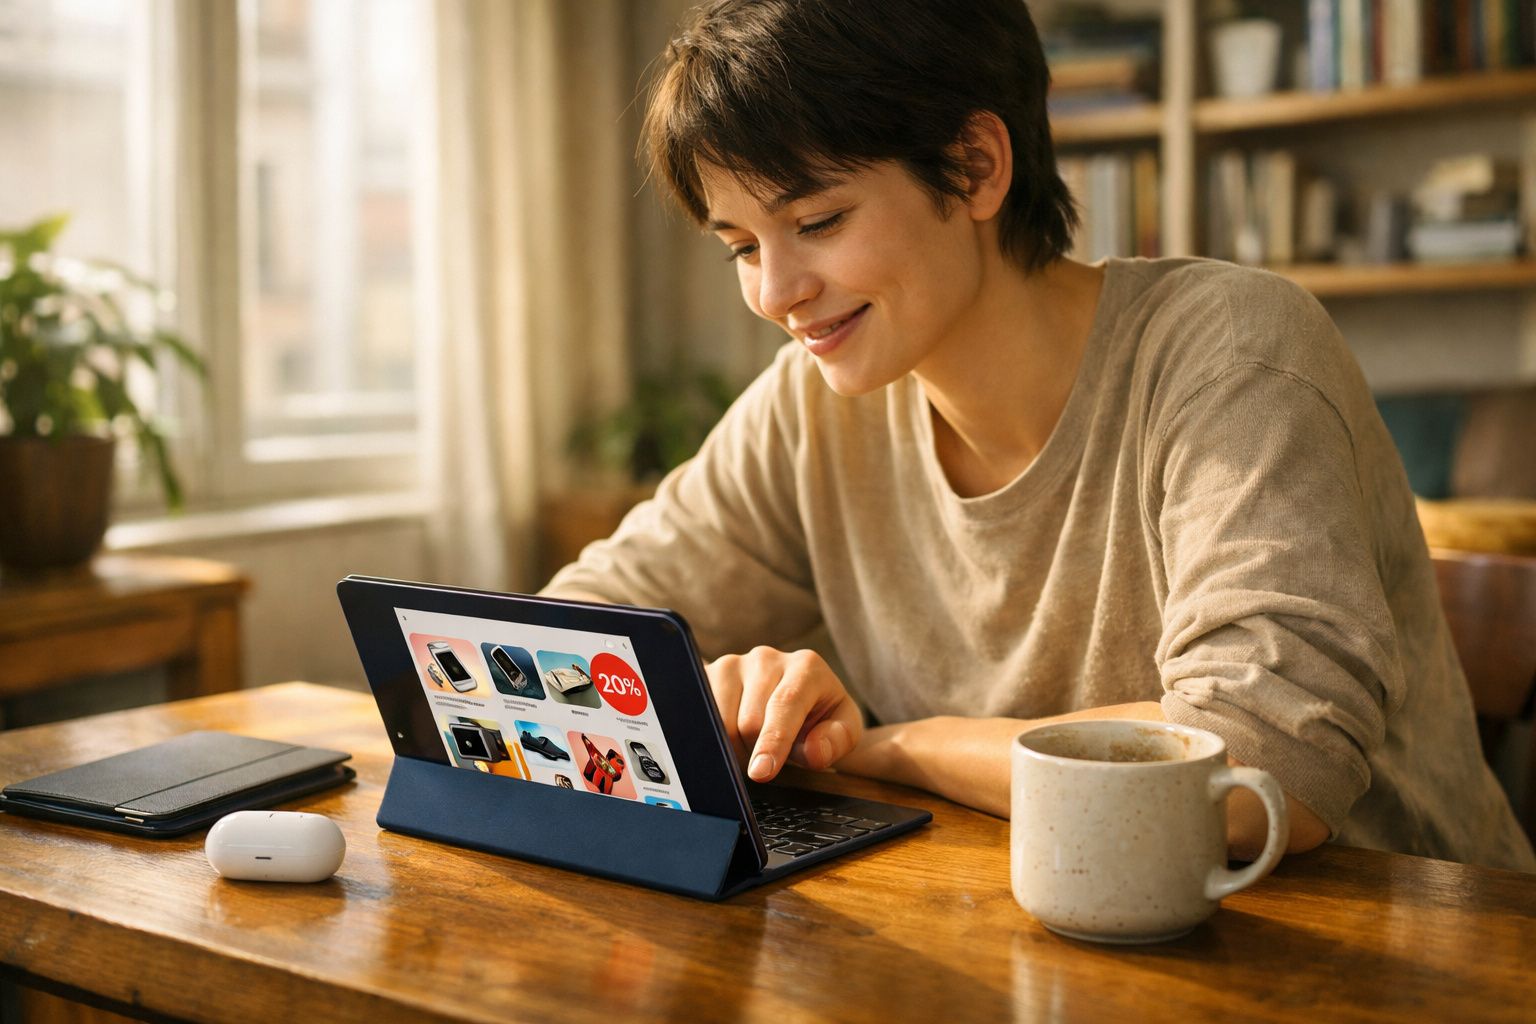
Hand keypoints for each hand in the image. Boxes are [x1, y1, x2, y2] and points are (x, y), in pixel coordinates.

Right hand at [705, 646, 863, 781]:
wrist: (790, 696)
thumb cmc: (817, 715)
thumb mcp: (842, 729)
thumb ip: (836, 741)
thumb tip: (814, 751)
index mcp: (806, 666)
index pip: (784, 704)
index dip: (773, 741)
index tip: (761, 772)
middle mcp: (767, 658)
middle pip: (749, 721)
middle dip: (757, 750)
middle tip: (770, 755)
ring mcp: (733, 663)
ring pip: (719, 720)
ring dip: (733, 745)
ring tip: (752, 743)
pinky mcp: (707, 674)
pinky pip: (698, 714)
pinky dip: (712, 736)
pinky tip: (729, 735)